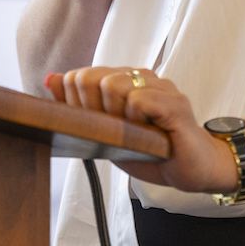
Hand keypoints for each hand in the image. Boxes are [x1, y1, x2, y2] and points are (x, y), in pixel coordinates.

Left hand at [45, 67, 236, 193]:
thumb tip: (51, 78)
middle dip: (92, 109)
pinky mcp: (174, 102)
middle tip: (115, 131)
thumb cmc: (153, 151)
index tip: (96, 126)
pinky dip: (136, 120)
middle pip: (90, 77)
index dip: (77, 105)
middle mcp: (140, 76)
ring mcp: (159, 86)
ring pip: (111, 84)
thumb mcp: (109, 132)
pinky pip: (138, 100)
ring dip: (115, 116)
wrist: (193, 169)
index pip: (78, 76)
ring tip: (135, 132)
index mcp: (123, 80)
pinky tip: (149, 132)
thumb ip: (81, 106)